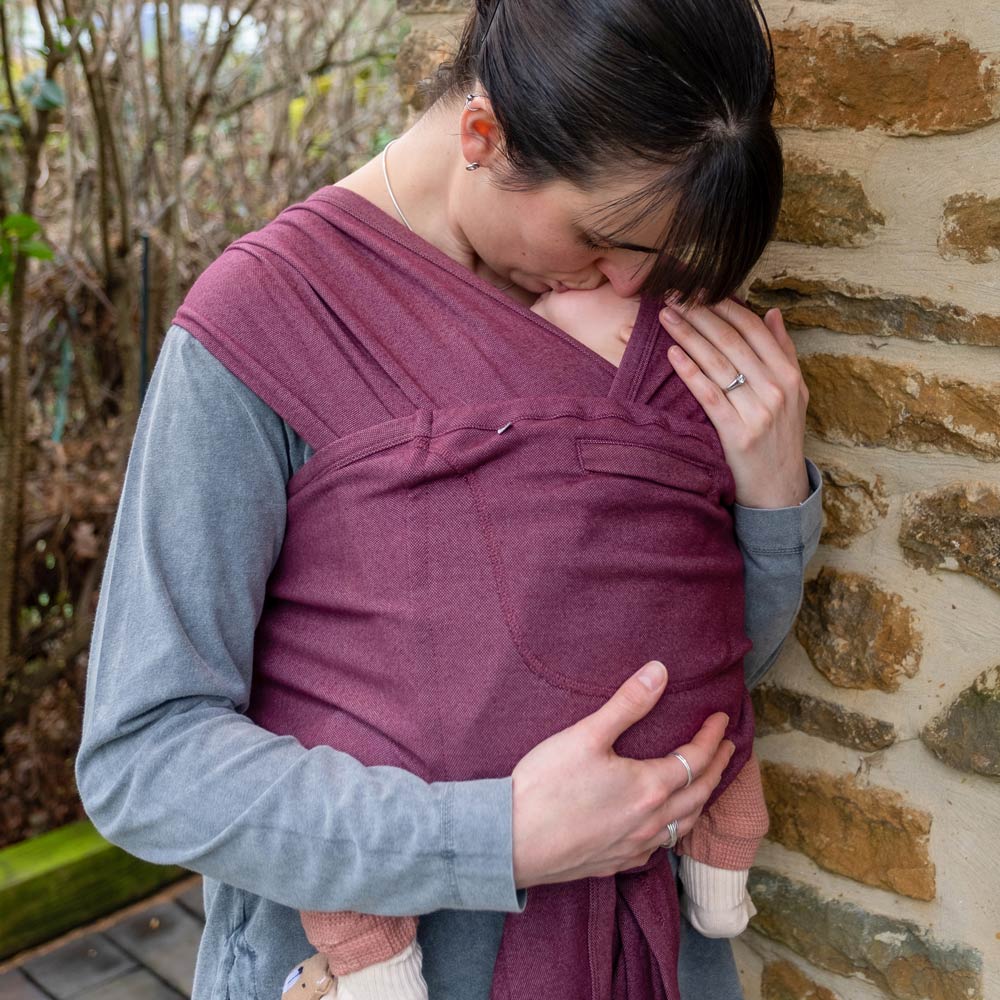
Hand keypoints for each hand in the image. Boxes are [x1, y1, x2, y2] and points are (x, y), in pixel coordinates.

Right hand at [510, 661, 734, 888]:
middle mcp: (650, 822)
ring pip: (683, 826)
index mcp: (649, 787)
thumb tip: (660, 671)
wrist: (511, 841)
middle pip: (699, 794)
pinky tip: (663, 827)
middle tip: (726, 749)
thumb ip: (627, 703)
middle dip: (717, 768)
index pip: (696, 760)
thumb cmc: (546, 786)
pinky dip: (672, 831)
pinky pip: (658, 849)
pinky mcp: (614, 863)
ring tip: (704, 785)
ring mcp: (633, 847)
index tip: (721, 719)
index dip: (712, 737)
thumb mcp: (586, 734)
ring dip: (700, 801)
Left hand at [659, 296, 809, 508]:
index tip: (701, 288)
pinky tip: (672, 353)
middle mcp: (776, 390)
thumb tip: (771, 312)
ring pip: (718, 363)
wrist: (779, 490)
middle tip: (675, 294)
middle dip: (701, 314)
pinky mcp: (736, 433)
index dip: (726, 306)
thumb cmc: (781, 438)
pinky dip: (690, 371)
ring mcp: (758, 412)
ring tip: (667, 316)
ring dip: (689, 335)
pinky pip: (709, 395)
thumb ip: (783, 352)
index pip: (754, 330)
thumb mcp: (794, 394)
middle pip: (732, 342)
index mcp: (789, 376)